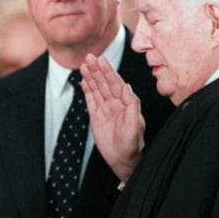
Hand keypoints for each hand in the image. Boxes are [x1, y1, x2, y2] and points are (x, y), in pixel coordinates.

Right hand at [81, 53, 144, 182]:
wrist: (123, 160)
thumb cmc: (132, 144)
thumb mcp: (135, 124)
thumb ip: (131, 104)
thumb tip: (126, 87)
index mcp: (126, 103)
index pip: (116, 82)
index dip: (108, 71)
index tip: (101, 60)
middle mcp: (116, 103)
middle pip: (104, 82)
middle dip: (97, 70)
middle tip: (89, 57)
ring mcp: (105, 109)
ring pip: (97, 89)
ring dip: (91, 77)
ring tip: (84, 65)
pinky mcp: (96, 117)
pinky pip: (90, 100)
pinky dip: (87, 90)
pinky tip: (84, 81)